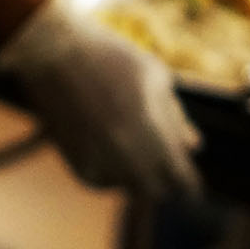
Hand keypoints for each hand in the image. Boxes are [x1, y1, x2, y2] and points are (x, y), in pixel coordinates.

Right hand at [0, 0, 201, 199]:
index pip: (184, 183)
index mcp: (156, 139)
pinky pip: (104, 180)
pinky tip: (105, 138)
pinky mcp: (78, 167)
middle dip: (164, 180)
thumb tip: (195, 146)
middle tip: (162, 160)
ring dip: (136, 172)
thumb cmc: (112, 60)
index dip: (189, 182)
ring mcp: (101, 165)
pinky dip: (110, 168)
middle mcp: (130, 161)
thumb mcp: (157, 80)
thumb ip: (177, 119)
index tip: (189, 177)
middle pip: (157, 192)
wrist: (54, 55)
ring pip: (129, 187)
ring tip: (126, 134)